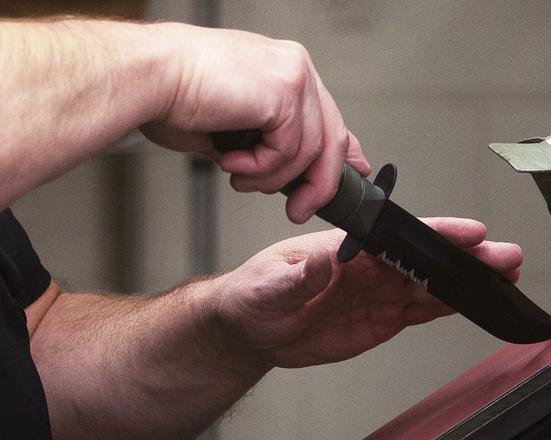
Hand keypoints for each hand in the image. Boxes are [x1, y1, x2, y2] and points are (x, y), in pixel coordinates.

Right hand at [141, 22, 368, 222]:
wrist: (146, 78)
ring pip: (309, 152)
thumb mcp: (235, 128)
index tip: (353, 174)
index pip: (329, 116)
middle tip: (298, 210)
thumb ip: (268, 143)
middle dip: (318, 184)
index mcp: (285, 70)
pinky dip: (261, 168)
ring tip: (239, 176)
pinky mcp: (285, 92)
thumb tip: (286, 173)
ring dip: (271, 177)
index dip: (345, 152)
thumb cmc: (173, 96)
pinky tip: (232, 162)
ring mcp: (294, 76)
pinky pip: (289, 151)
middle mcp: (296, 68)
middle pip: (331, 137)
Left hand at [209, 218, 522, 367]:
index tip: (471, 233)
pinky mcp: (382, 317)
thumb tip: (326, 259)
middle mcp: (373, 266)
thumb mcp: (269, 283)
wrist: (251, 330)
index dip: (439, 234)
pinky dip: (450, 306)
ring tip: (505, 278)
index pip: (402, 236)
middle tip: (507, 257)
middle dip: (470, 258)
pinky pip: (423, 310)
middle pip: (429, 259)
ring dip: (468, 281)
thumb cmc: (253, 294)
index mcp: (352, 247)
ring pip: (434, 284)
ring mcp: (381, 291)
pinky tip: (474, 302)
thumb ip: (300, 275)